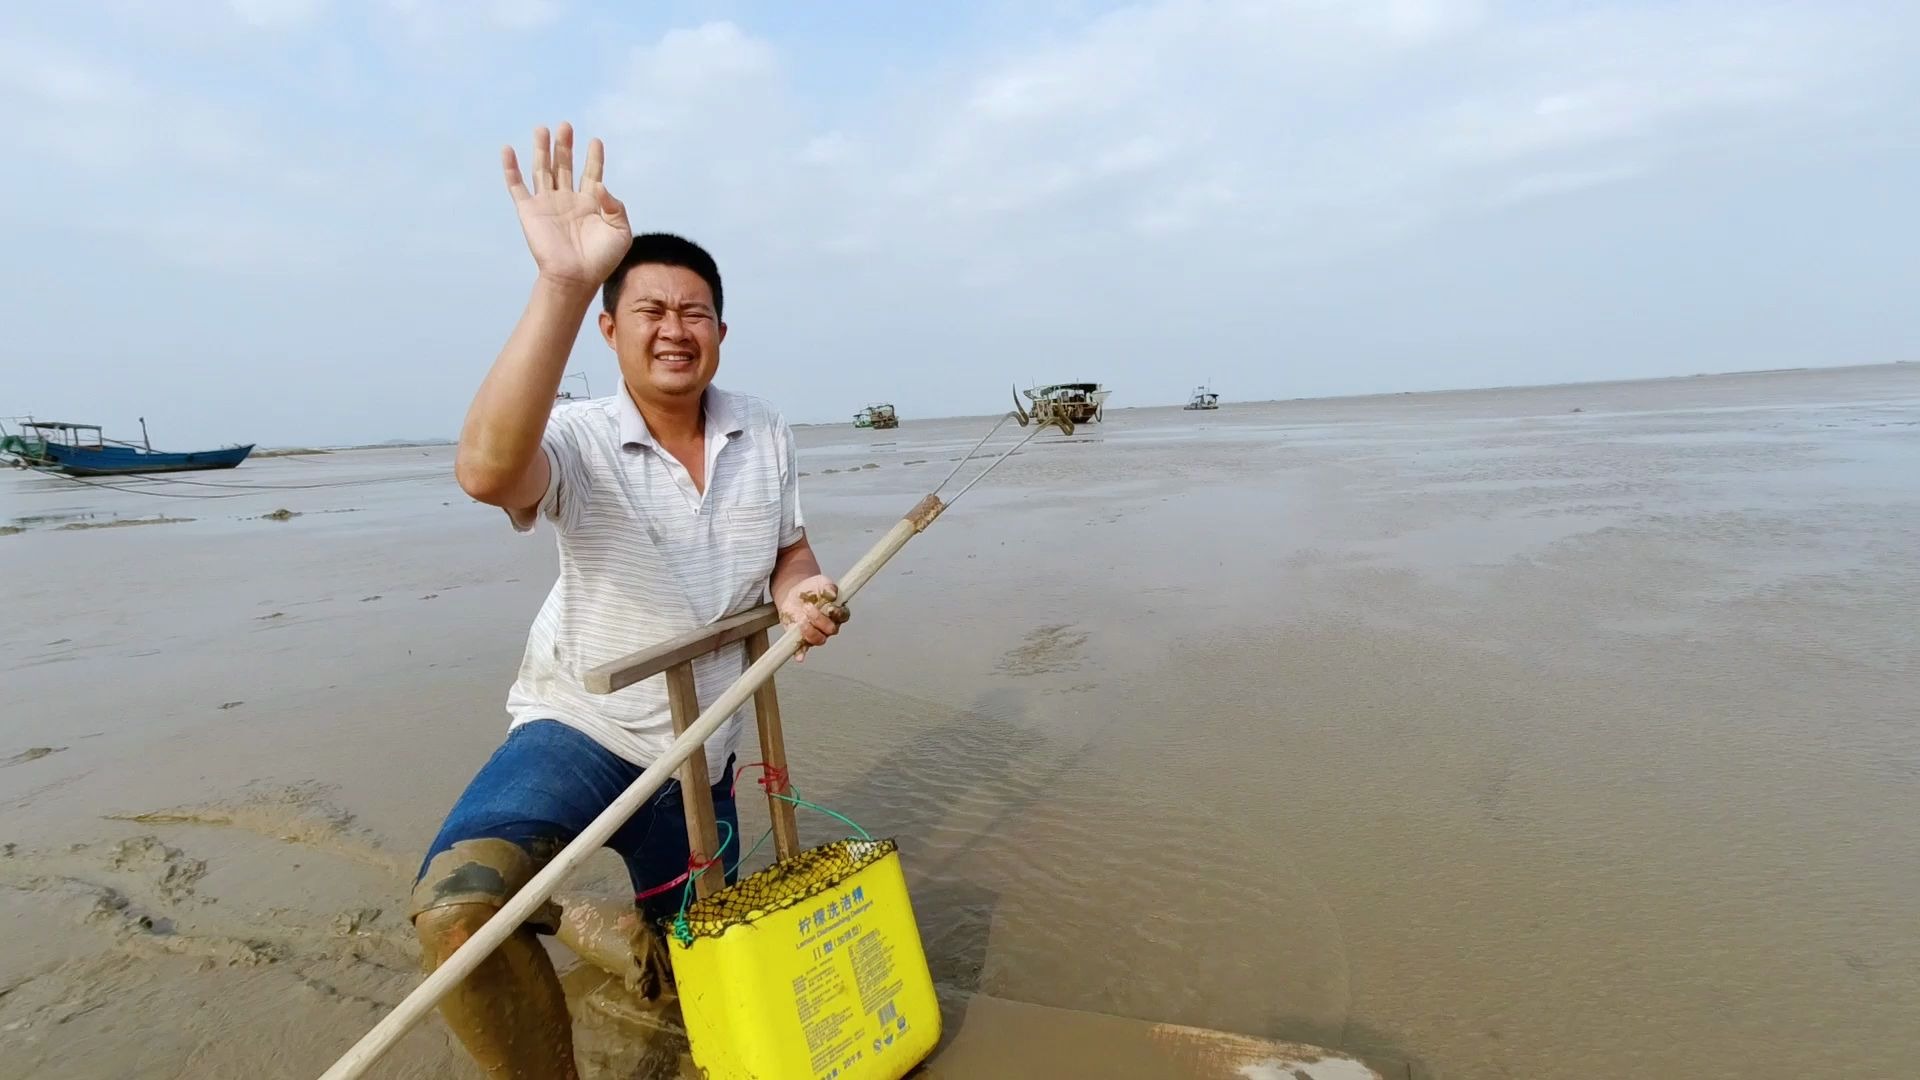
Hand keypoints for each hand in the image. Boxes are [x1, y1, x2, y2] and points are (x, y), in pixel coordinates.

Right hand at [502, 123, 631, 288]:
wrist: (575, 277)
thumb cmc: (601, 259)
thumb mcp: (620, 232)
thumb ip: (615, 206)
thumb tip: (599, 184)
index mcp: (590, 204)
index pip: (592, 174)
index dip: (594, 158)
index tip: (595, 141)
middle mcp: (567, 200)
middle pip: (565, 166)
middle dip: (565, 146)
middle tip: (566, 126)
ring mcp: (547, 204)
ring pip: (542, 170)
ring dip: (542, 149)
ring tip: (543, 129)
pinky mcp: (529, 211)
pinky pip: (517, 186)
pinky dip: (510, 168)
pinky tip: (507, 149)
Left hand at [777, 575, 848, 662]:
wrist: (794, 594)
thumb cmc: (811, 589)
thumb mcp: (820, 582)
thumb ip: (828, 586)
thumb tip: (832, 594)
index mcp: (837, 612)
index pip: (843, 616)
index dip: (837, 614)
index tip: (829, 607)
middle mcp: (829, 626)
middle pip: (831, 629)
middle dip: (820, 620)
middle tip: (808, 608)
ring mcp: (816, 633)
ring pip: (819, 640)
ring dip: (811, 632)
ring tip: (802, 621)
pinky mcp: (802, 638)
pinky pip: (803, 649)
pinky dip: (801, 653)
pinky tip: (799, 656)